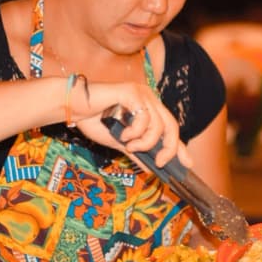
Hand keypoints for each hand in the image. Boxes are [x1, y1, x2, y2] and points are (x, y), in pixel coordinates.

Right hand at [75, 86, 191, 168]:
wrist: (73, 108)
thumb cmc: (94, 120)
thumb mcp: (120, 142)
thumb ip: (138, 152)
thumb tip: (153, 169)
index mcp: (148, 108)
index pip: (170, 128)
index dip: (180, 146)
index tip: (188, 164)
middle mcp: (148, 99)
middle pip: (171, 126)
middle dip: (169, 148)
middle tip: (159, 162)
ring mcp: (141, 94)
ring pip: (159, 125)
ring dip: (145, 142)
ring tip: (129, 145)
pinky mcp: (132, 92)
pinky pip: (144, 118)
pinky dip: (135, 132)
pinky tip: (123, 134)